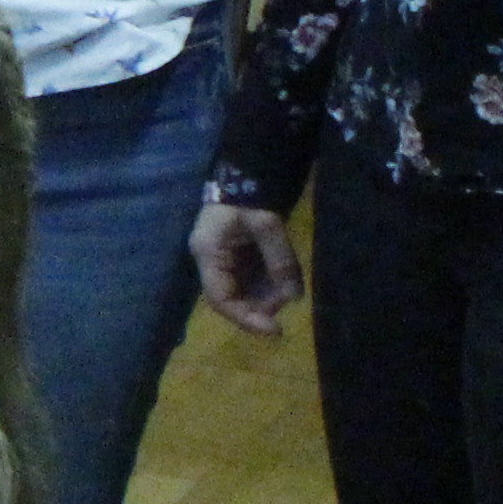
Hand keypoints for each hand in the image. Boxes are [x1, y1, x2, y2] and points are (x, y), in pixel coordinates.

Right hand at [194, 203, 304, 337]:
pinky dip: (268, 285)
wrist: (245, 173)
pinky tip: (284, 279)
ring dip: (267, 295)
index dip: (246, 318)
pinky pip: (249, 281)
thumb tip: (294, 297)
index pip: (221, 299)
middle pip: (231, 299)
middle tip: (289, 298)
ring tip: (289, 287)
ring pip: (242, 292)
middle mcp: (210, 263)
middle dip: (261, 306)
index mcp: (208, 254)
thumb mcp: (268, 225)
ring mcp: (221, 261)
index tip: (276, 330)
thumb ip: (280, 260)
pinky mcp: (234, 259)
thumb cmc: (250, 196)